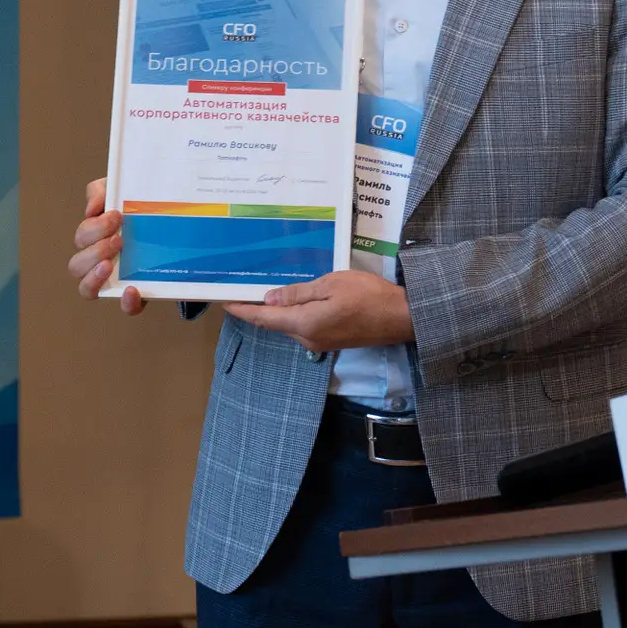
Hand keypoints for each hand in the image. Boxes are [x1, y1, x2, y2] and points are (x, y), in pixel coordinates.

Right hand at [68, 178, 145, 314]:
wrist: (177, 226)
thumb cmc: (141, 210)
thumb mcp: (122, 190)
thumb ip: (102, 191)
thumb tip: (92, 207)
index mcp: (96, 237)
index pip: (82, 238)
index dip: (93, 229)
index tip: (116, 216)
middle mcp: (99, 261)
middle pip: (76, 264)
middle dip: (94, 249)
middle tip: (119, 239)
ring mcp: (115, 281)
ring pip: (86, 288)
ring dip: (93, 275)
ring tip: (111, 263)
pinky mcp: (137, 295)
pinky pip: (126, 308)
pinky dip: (126, 303)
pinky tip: (131, 290)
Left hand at [224, 271, 412, 350]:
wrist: (401, 318)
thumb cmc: (368, 296)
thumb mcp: (331, 284)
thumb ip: (299, 293)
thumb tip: (271, 299)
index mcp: (304, 324)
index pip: (264, 319)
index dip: (242, 311)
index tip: (225, 302)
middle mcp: (307, 338)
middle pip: (275, 323)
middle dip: (259, 308)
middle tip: (245, 288)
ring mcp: (320, 342)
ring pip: (290, 325)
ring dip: (278, 312)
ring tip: (268, 291)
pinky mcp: (331, 341)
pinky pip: (305, 326)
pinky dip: (295, 315)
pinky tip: (295, 301)